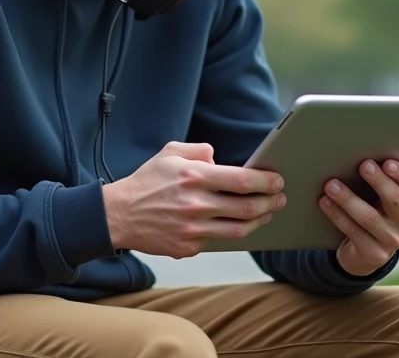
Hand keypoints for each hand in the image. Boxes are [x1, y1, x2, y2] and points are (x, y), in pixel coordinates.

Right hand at [101, 141, 285, 258]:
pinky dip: (232, 232)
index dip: (265, 180)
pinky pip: (218, 240)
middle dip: (271, 202)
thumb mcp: (170, 153)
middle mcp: (196, 204)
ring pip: (239, 229)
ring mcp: (193, 229)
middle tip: (279, 197)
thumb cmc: (146, 182)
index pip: (241, 179)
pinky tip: (240, 224)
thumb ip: (198, 151)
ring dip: (260, 220)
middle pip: (247, 207)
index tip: (276, 180)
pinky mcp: (188, 247)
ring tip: (267, 212)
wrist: (119, 214)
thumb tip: (219, 157)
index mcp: (194, 177)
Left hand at [320, 159, 398, 276]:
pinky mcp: (375, 254)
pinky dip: (337, 215)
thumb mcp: (380, 198)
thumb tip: (355, 151)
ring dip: (348, 199)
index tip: (387, 162)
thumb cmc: (371, 211)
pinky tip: (324, 202)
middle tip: (362, 165)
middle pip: (394, 199)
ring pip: (369, 217)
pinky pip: (353, 231)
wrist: (364, 253)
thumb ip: (378, 180)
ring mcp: (392, 240)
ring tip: (331, 185)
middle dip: (378, 181)